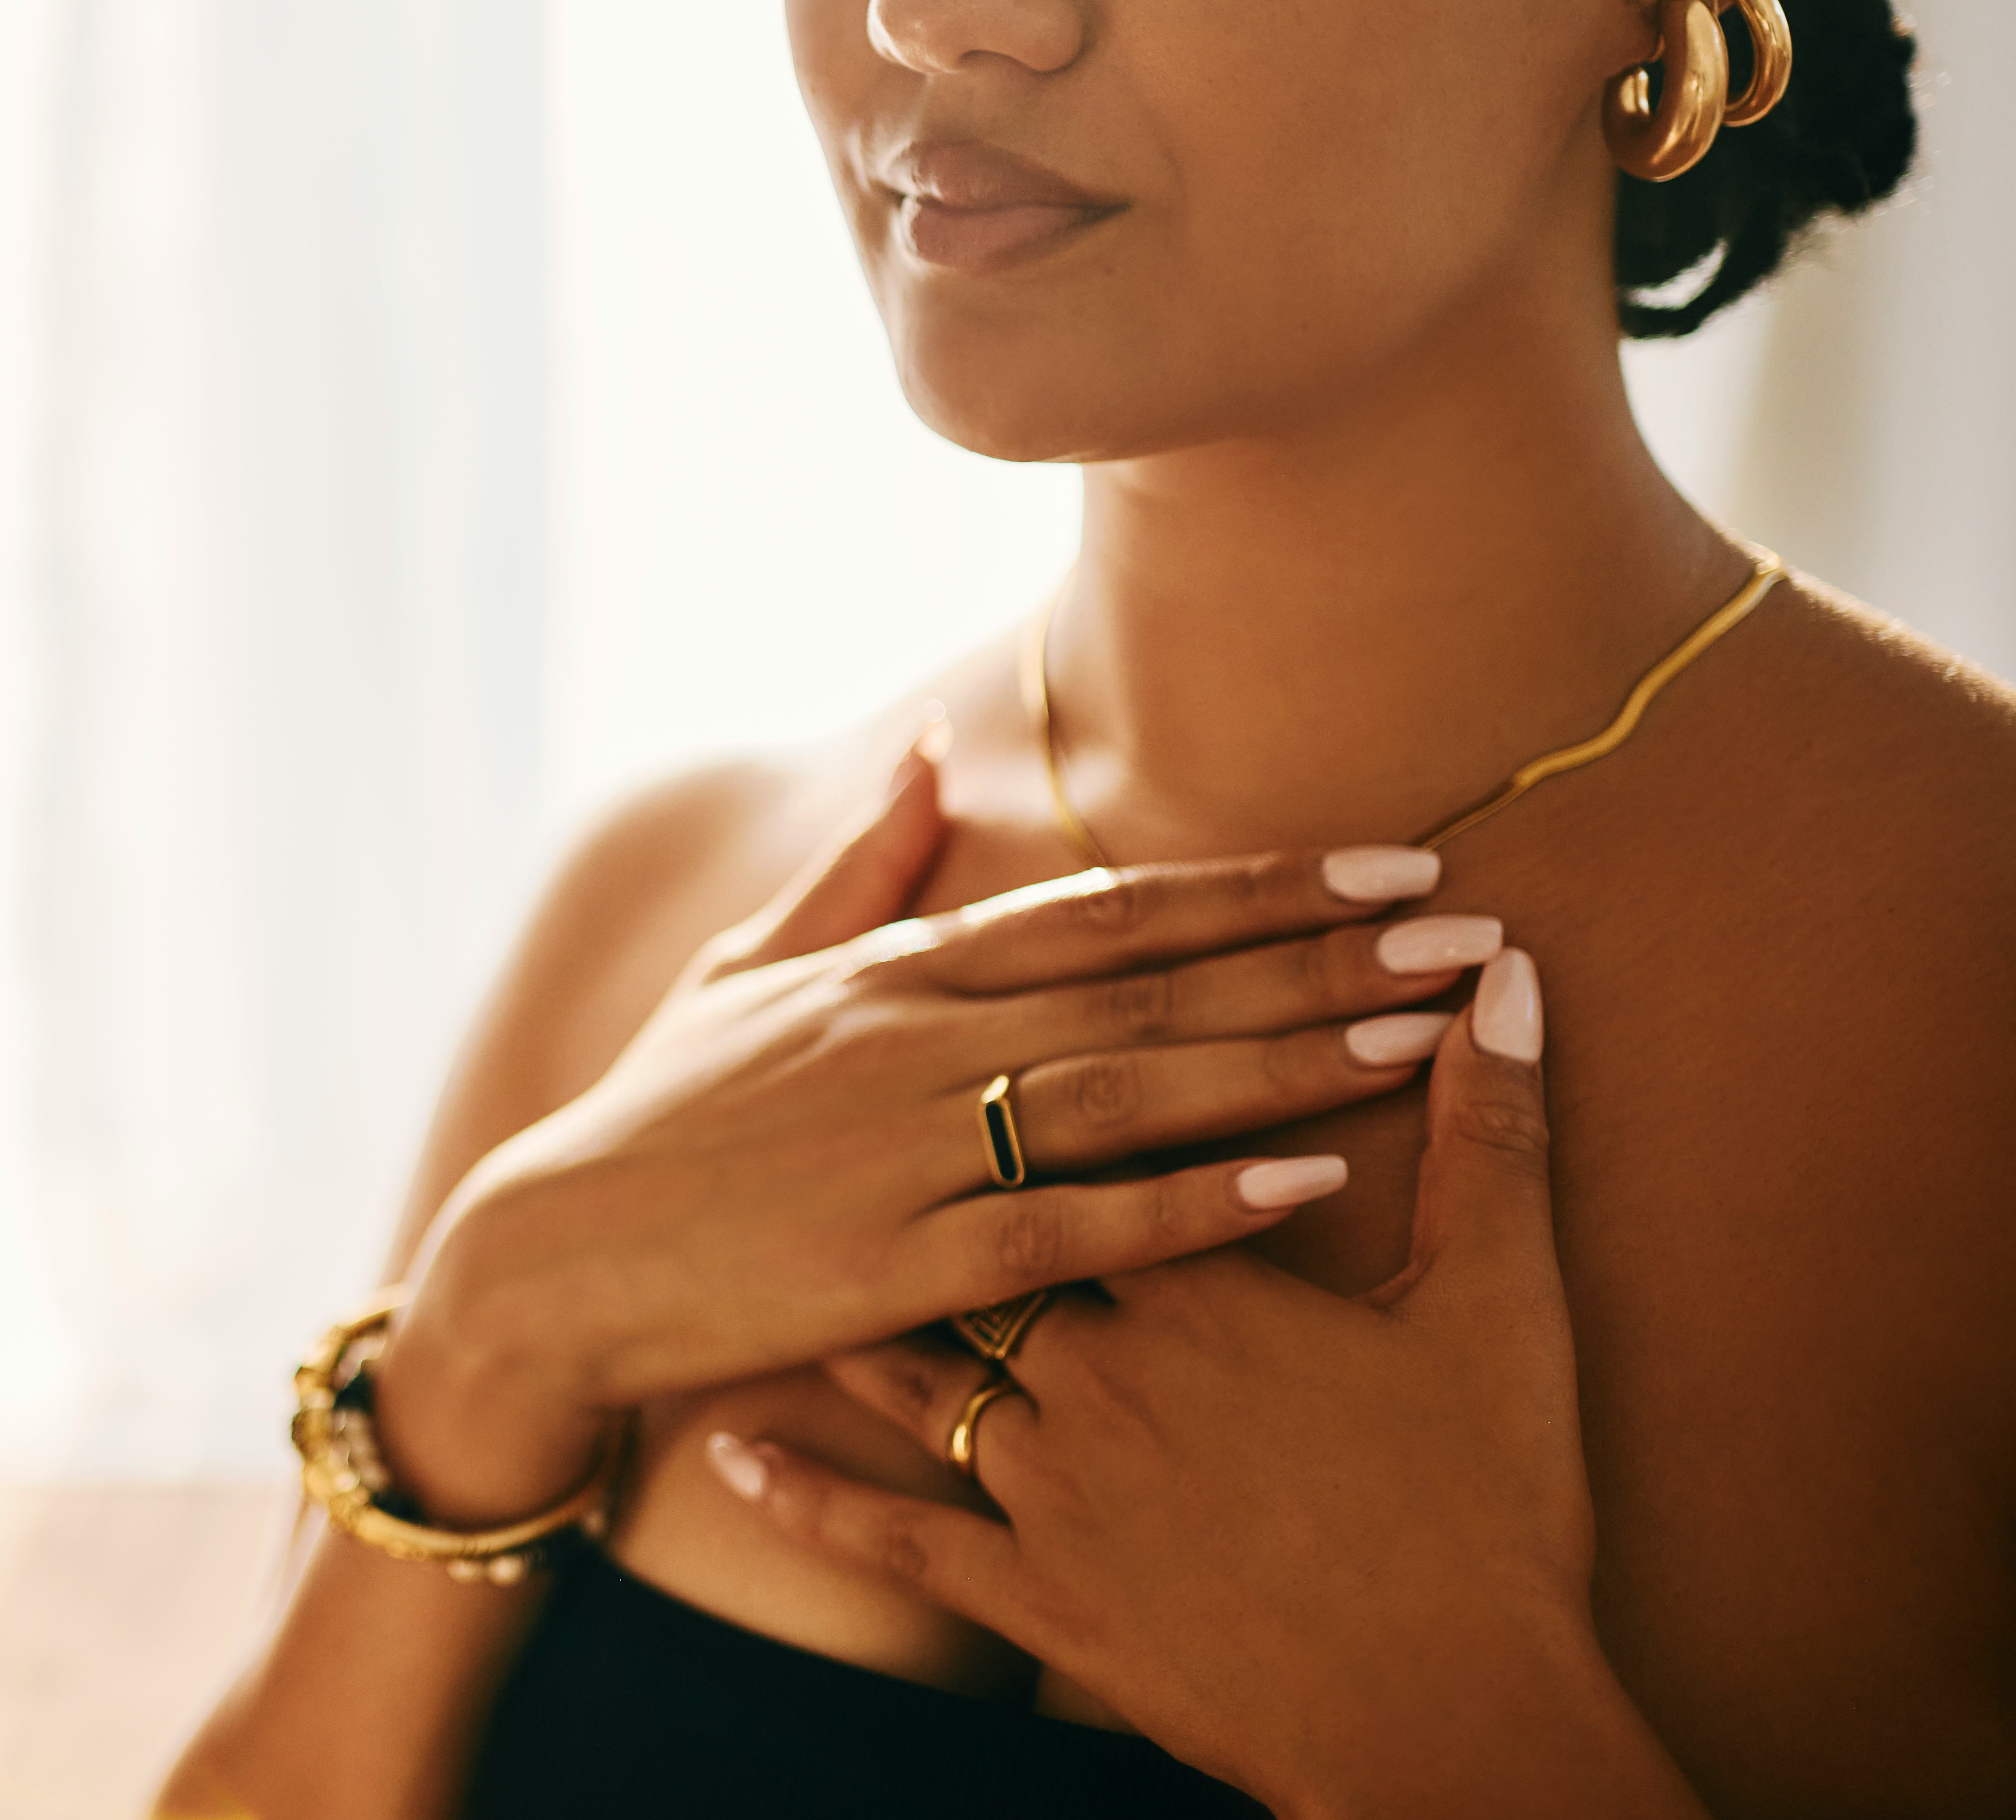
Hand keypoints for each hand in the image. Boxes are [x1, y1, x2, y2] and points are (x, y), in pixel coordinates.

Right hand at [374, 733, 1504, 1520]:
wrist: (550, 1255)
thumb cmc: (659, 1118)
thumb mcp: (745, 972)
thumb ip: (853, 870)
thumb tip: (928, 758)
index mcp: (902, 971)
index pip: (1114, 908)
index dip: (1260, 884)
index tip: (1388, 863)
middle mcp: (924, 1038)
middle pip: (1158, 982)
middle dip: (1321, 957)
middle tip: (1465, 929)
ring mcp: (914, 1145)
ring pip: (1139, 1086)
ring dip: (1291, 1057)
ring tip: (1428, 1037)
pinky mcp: (900, 1257)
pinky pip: (1078, 1226)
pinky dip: (1195, 1203)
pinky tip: (1305, 1182)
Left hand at [706, 951, 1707, 1817]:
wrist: (1452, 1718)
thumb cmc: (1490, 1514)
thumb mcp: (1504, 1310)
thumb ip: (1493, 1138)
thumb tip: (1507, 984)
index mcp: (1202, 1289)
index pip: (1119, 1137)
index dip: (1096, 1074)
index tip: (1035, 1020)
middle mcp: (1102, 1370)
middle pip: (995, 1238)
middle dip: (948, 1175)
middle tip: (866, 1115)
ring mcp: (1054, 1486)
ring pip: (919, 1364)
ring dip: (855, 1307)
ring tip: (780, 1253)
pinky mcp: (1034, 1594)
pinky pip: (891, 1536)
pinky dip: (806, 1496)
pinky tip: (732, 1451)